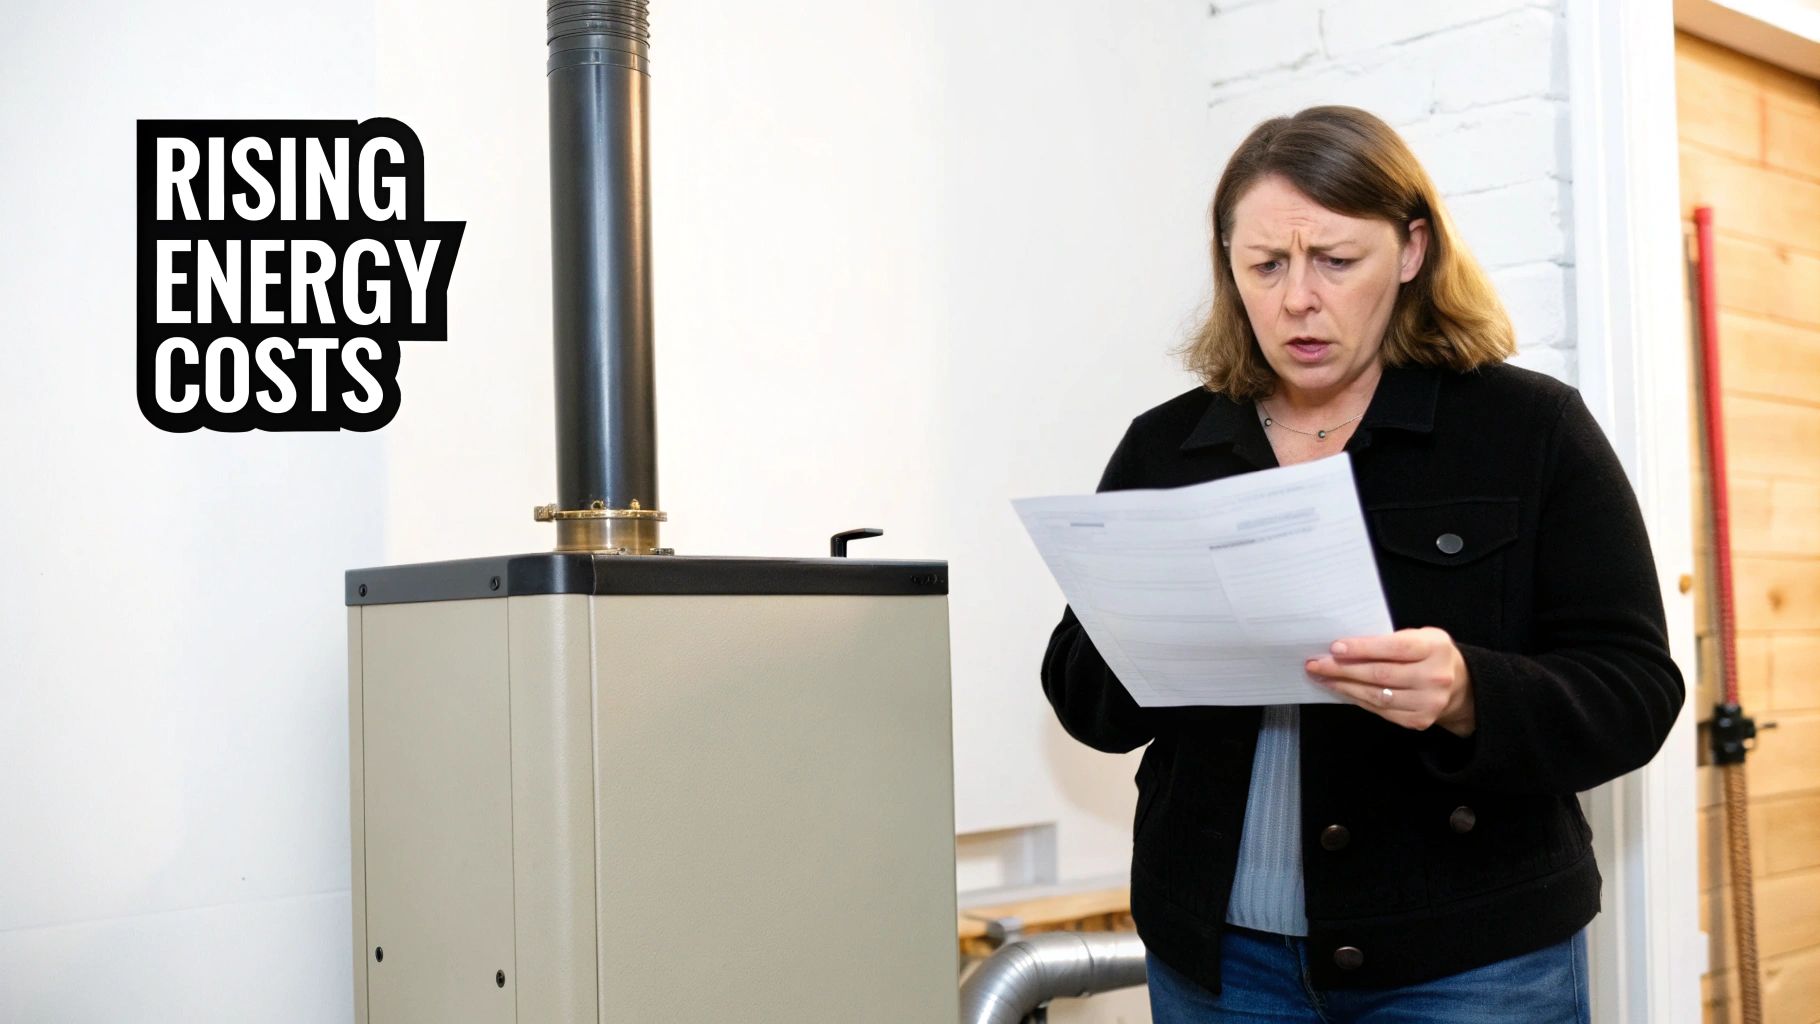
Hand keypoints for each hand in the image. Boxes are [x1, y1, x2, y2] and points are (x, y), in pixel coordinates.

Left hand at [1304, 627, 1474, 736]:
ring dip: (1344, 686)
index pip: (1394, 648)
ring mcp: (1428, 703)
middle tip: (1315, 664)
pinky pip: (1379, 710)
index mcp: (1435, 648)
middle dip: (1343, 669)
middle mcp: (1434, 677)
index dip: (1363, 648)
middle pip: (1380, 674)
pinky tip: (1341, 689)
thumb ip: (1389, 639)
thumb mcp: (1418, 636)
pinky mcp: (1418, 721)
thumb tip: (1343, 647)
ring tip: (1322, 677)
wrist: (1457, 685)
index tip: (1335, 647)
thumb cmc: (1428, 654)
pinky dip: (1356, 699)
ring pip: (1376, 696)